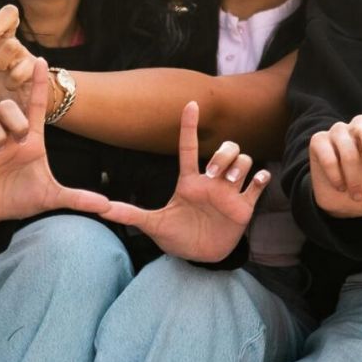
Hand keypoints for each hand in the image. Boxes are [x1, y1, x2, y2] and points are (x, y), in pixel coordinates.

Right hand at [0, 60, 108, 234]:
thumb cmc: (21, 199)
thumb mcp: (52, 198)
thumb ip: (78, 199)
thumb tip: (106, 206)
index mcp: (32, 140)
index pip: (35, 106)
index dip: (38, 83)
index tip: (42, 61)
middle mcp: (10, 135)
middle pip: (6, 105)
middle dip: (12, 118)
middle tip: (17, 139)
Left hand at [96, 103, 270, 260]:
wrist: (199, 257)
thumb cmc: (177, 237)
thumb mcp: (153, 225)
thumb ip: (129, 214)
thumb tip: (100, 208)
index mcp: (190, 182)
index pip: (189, 148)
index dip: (189, 126)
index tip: (190, 104)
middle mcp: (212, 182)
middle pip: (225, 150)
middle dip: (224, 155)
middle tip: (215, 174)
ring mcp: (230, 192)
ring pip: (244, 160)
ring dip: (241, 164)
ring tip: (232, 180)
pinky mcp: (244, 206)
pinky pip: (259, 183)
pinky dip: (261, 178)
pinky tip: (258, 180)